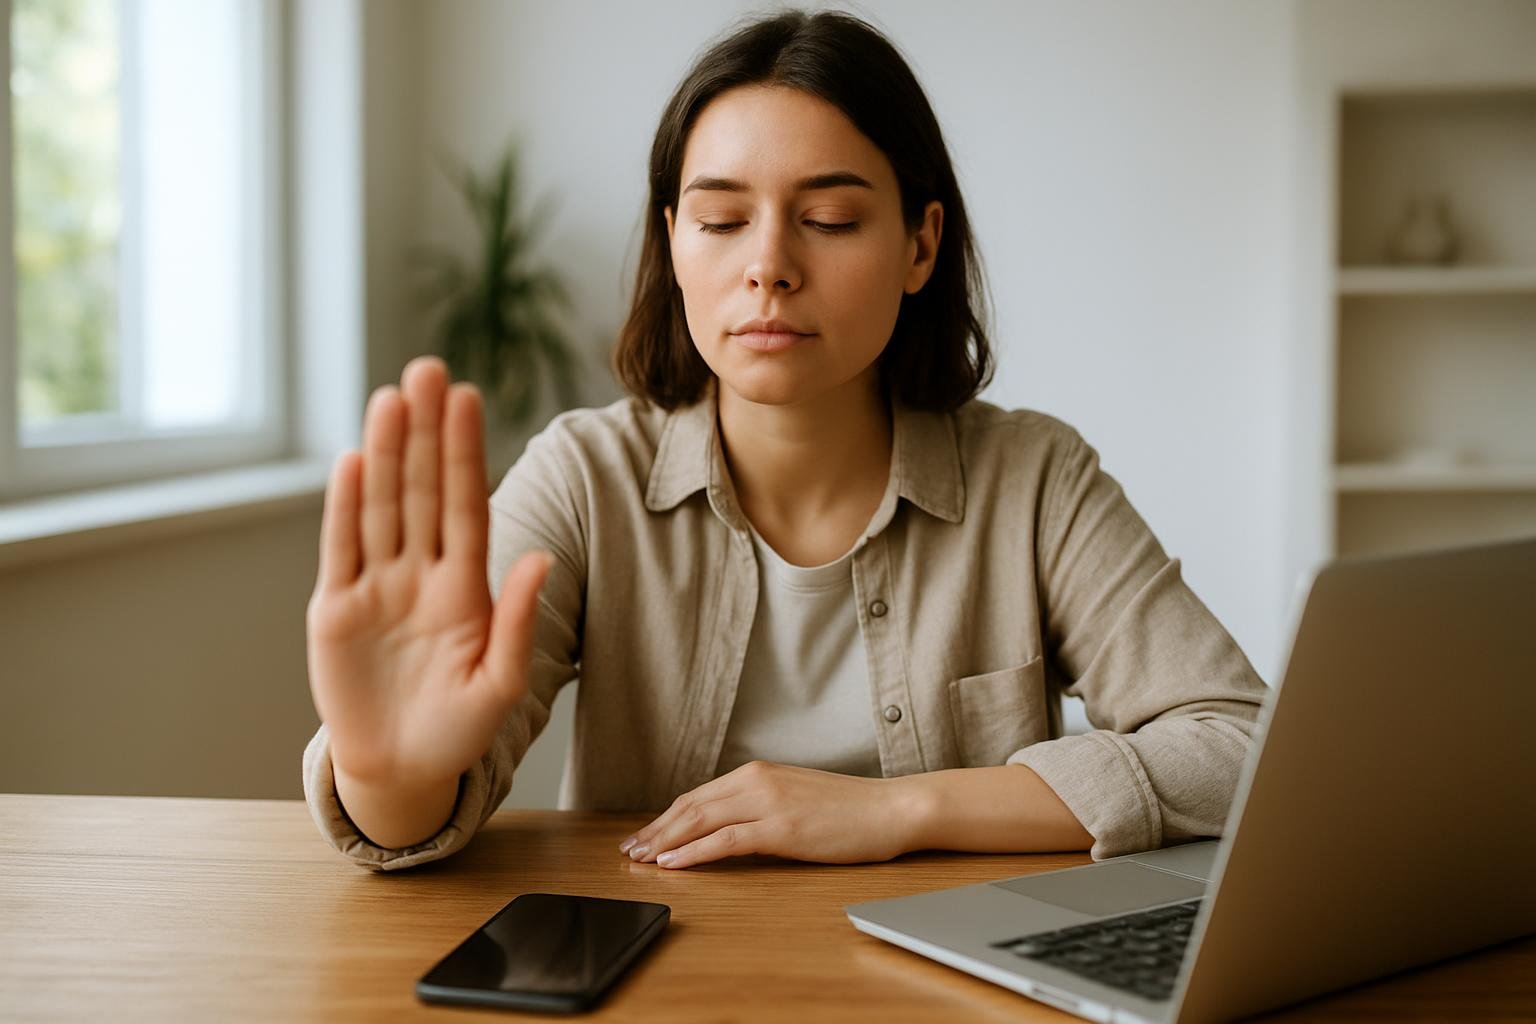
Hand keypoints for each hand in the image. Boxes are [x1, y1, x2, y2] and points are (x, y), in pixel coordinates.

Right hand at [305, 355, 550, 790]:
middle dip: (425, 431)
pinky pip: (341, 549)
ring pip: (381, 506)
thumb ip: (516, 621)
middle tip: (429, 368)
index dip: (465, 452)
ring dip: (385, 453)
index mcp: (464, 587)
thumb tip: (541, 558)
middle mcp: (419, 574)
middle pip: (421, 489)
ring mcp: (375, 587)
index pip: (465, 504)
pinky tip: (354, 460)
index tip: (470, 397)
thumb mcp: (498, 684)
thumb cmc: (458, 730)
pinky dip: (345, 507)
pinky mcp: (334, 610)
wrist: (401, 772)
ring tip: (392, 398)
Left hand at [617, 761, 916, 868]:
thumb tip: (729, 825)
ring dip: (665, 842)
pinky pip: (725, 841)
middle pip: (691, 806)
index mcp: (759, 771)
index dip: (665, 817)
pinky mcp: (781, 828)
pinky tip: (674, 864)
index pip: (698, 795)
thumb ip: (762, 803)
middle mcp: (757, 780)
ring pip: (700, 820)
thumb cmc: (850, 808)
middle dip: (656, 830)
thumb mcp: (796, 796)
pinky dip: (694, 853)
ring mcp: (769, 803)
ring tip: (642, 860)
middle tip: (630, 851)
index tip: (645, 836)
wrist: (891, 808)